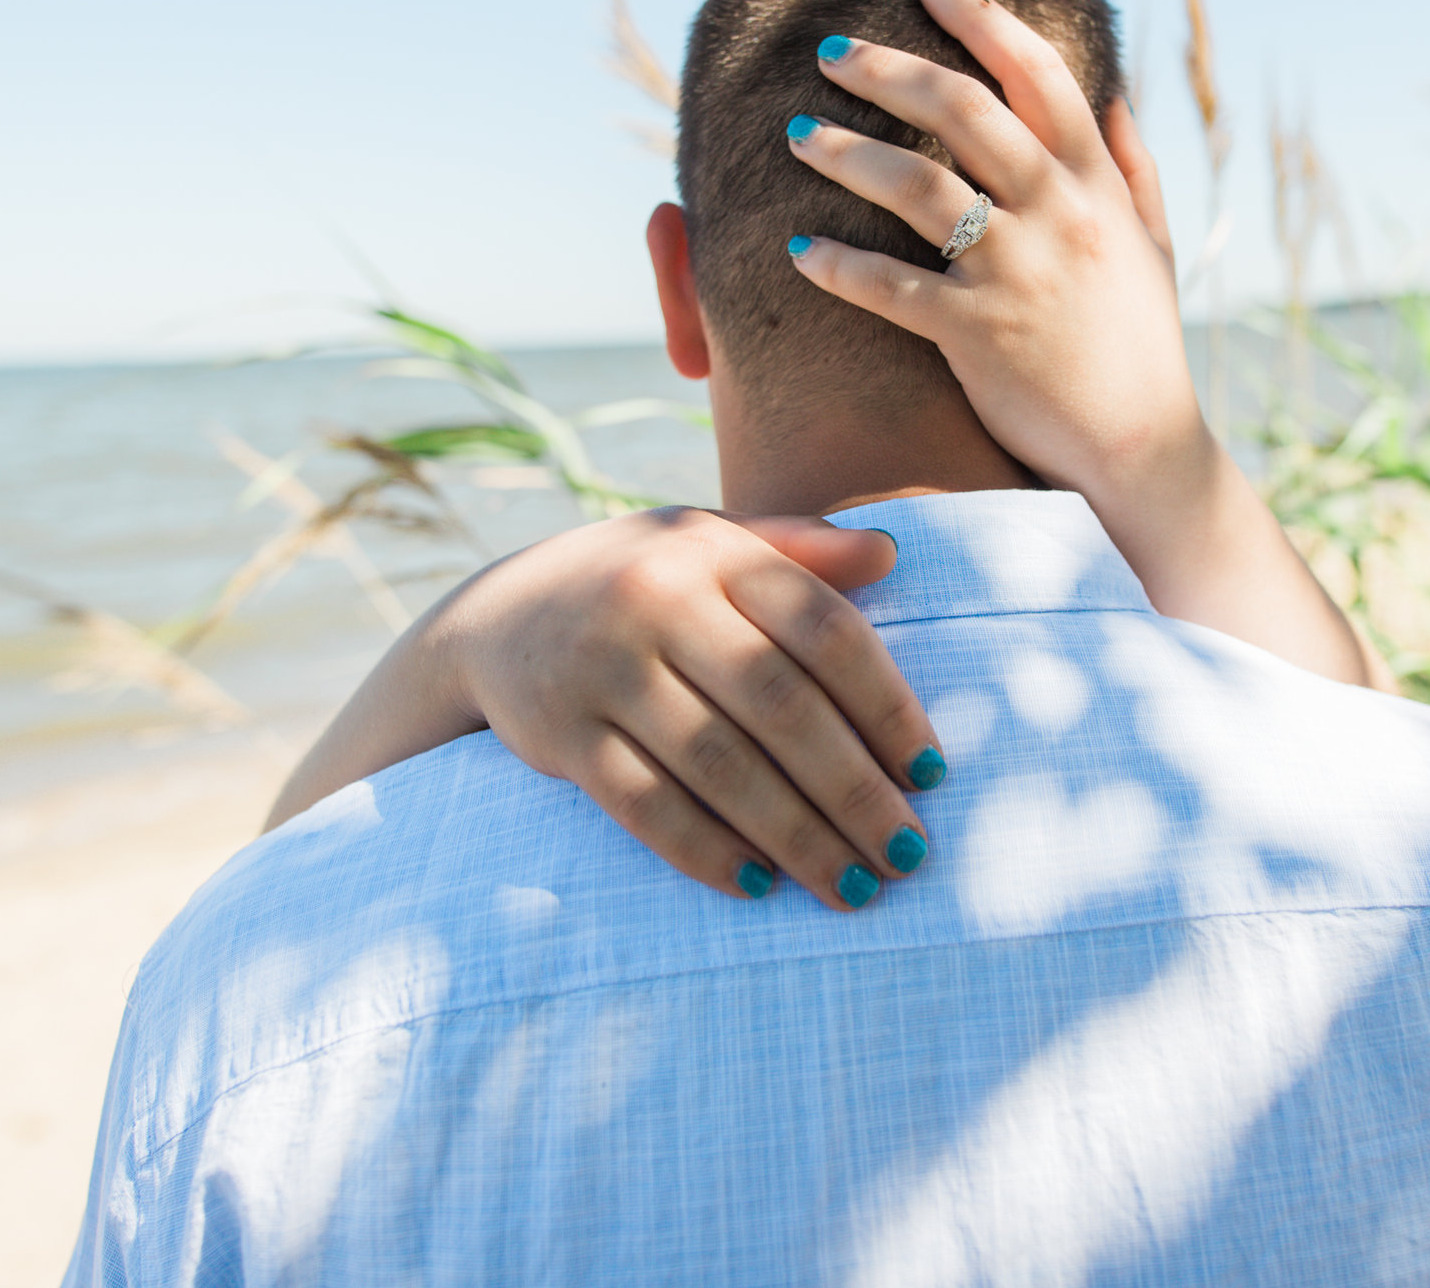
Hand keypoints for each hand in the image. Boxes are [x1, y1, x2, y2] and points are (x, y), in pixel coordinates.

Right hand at [265, 509, 943, 910]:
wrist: (497, 617)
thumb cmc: (642, 582)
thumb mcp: (711, 543)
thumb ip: (799, 551)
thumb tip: (894, 554)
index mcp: (714, 552)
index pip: (823, 629)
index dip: (886, 704)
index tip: (932, 774)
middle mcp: (657, 601)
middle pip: (778, 705)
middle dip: (852, 789)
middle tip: (908, 854)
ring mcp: (604, 668)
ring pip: (716, 763)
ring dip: (794, 835)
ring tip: (852, 887)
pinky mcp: (561, 734)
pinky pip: (642, 803)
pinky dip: (702, 849)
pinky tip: (758, 886)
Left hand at [787, 0, 1192, 506]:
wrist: (1141, 445)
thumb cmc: (1141, 343)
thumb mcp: (1154, 243)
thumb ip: (1133, 165)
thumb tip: (1111, 94)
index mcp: (1095, 183)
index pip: (1038, 74)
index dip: (983, 21)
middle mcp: (1057, 214)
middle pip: (963, 111)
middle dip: (889, 68)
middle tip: (830, 47)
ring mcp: (1016, 272)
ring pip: (917, 186)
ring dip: (848, 151)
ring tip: (796, 132)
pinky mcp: (976, 334)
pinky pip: (891, 288)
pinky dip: (839, 265)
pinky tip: (796, 249)